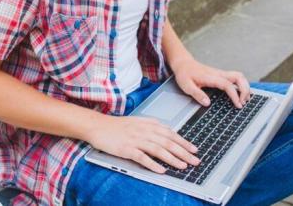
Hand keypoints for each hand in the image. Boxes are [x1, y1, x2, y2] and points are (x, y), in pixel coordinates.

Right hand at [85, 114, 199, 173]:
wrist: (97, 126)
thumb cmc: (117, 126)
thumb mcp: (137, 122)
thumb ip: (152, 126)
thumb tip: (168, 132)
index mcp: (147, 124)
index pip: (170, 133)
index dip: (184, 142)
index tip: (194, 150)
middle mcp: (144, 131)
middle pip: (168, 142)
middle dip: (183, 152)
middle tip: (195, 160)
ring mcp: (135, 139)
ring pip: (158, 149)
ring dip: (172, 159)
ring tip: (183, 166)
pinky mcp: (126, 148)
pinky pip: (142, 157)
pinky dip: (153, 164)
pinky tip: (161, 170)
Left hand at [171, 57, 250, 108]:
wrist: (183, 63)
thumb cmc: (184, 74)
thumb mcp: (186, 86)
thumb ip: (197, 94)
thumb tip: (207, 103)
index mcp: (211, 77)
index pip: (227, 85)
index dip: (235, 95)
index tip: (238, 105)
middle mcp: (218, 74)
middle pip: (238, 77)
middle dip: (245, 89)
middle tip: (244, 102)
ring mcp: (220, 73)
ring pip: (239, 76)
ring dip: (245, 86)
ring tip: (245, 99)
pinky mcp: (220, 75)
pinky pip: (235, 78)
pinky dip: (241, 85)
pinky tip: (240, 94)